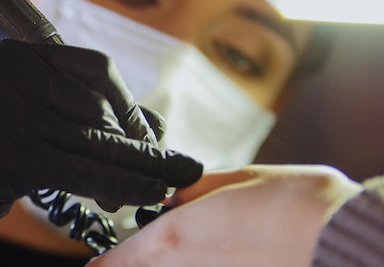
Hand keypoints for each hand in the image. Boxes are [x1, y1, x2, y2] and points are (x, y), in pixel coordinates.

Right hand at [0, 40, 201, 263]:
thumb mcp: (21, 119)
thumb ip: (73, 116)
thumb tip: (148, 129)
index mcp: (17, 56)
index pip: (95, 70)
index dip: (129, 105)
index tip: (150, 136)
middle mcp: (12, 73)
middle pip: (100, 107)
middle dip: (139, 143)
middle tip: (172, 168)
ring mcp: (7, 111)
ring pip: (95, 141)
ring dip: (141, 166)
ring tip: (172, 182)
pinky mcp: (8, 154)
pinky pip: (80, 170)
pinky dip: (119, 183)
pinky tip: (147, 193)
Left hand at [87, 164, 360, 266]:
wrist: (343, 240)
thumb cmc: (297, 203)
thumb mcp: (239, 179)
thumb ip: (197, 189)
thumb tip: (175, 195)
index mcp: (181, 234)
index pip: (125, 257)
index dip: (106, 263)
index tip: (95, 265)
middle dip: (131, 265)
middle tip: (123, 258)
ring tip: (174, 252)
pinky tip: (210, 259)